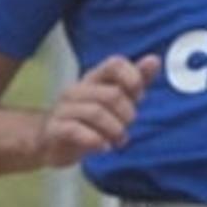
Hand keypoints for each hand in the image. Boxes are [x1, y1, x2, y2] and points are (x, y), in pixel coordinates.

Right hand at [38, 54, 160, 167]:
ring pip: (96, 113)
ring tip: (119, 140)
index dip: (133, 79)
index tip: (138, 97)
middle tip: (127, 126)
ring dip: (115, 131)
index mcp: (94, 78)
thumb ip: (134, 81)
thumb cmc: (90, 118)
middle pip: (112, 95)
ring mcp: (64, 108)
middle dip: (127, 114)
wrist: (53, 142)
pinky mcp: (54, 129)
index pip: (115, 64)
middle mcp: (77, 89)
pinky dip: (95, 140)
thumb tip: (154, 60)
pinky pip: (76, 130)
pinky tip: (104, 147)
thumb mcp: (114, 99)